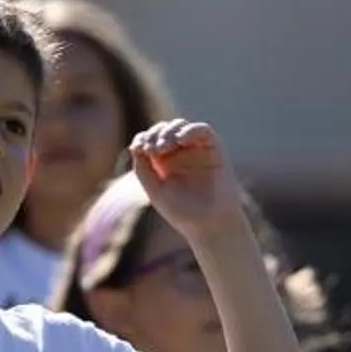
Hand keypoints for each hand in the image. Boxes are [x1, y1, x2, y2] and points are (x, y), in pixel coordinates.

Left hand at [128, 120, 247, 237]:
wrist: (210, 225)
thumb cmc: (182, 212)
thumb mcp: (155, 190)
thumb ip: (142, 168)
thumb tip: (136, 144)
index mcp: (164, 163)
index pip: (151, 139)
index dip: (144, 138)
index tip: (140, 147)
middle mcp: (180, 154)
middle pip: (164, 130)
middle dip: (156, 133)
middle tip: (153, 148)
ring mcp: (197, 151)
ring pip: (181, 126)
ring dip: (170, 131)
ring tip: (164, 146)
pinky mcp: (214, 149)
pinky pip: (203, 130)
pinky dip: (190, 130)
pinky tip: (180, 139)